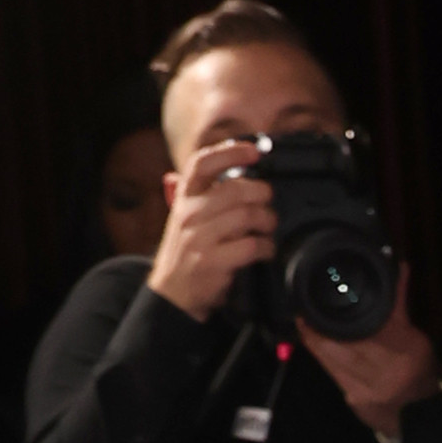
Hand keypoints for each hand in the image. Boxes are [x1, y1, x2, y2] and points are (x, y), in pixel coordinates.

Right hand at [144, 152, 281, 325]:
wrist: (172, 292)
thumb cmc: (187, 251)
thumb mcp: (187, 216)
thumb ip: (206, 194)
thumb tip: (236, 169)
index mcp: (184, 197)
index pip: (202, 163)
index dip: (229, 152)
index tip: (253, 150)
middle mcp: (189, 213)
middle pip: (234, 189)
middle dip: (261, 193)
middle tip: (268, 201)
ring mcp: (199, 238)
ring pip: (246, 216)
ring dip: (267, 220)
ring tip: (268, 226)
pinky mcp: (212, 262)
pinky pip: (251, 245)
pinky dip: (266, 246)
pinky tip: (266, 249)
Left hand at [303, 269, 440, 431]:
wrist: (423, 416)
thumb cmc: (419, 371)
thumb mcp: (415, 338)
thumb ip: (399, 306)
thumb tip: (401, 268)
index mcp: (405, 350)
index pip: (371, 327)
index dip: (343, 318)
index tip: (323, 303)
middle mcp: (389, 371)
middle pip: (347, 345)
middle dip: (322, 331)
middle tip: (303, 315)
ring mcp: (372, 390)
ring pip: (335, 361)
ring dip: (316, 344)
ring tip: (304, 327)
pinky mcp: (358, 403)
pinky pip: (335, 377)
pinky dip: (323, 360)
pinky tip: (314, 347)